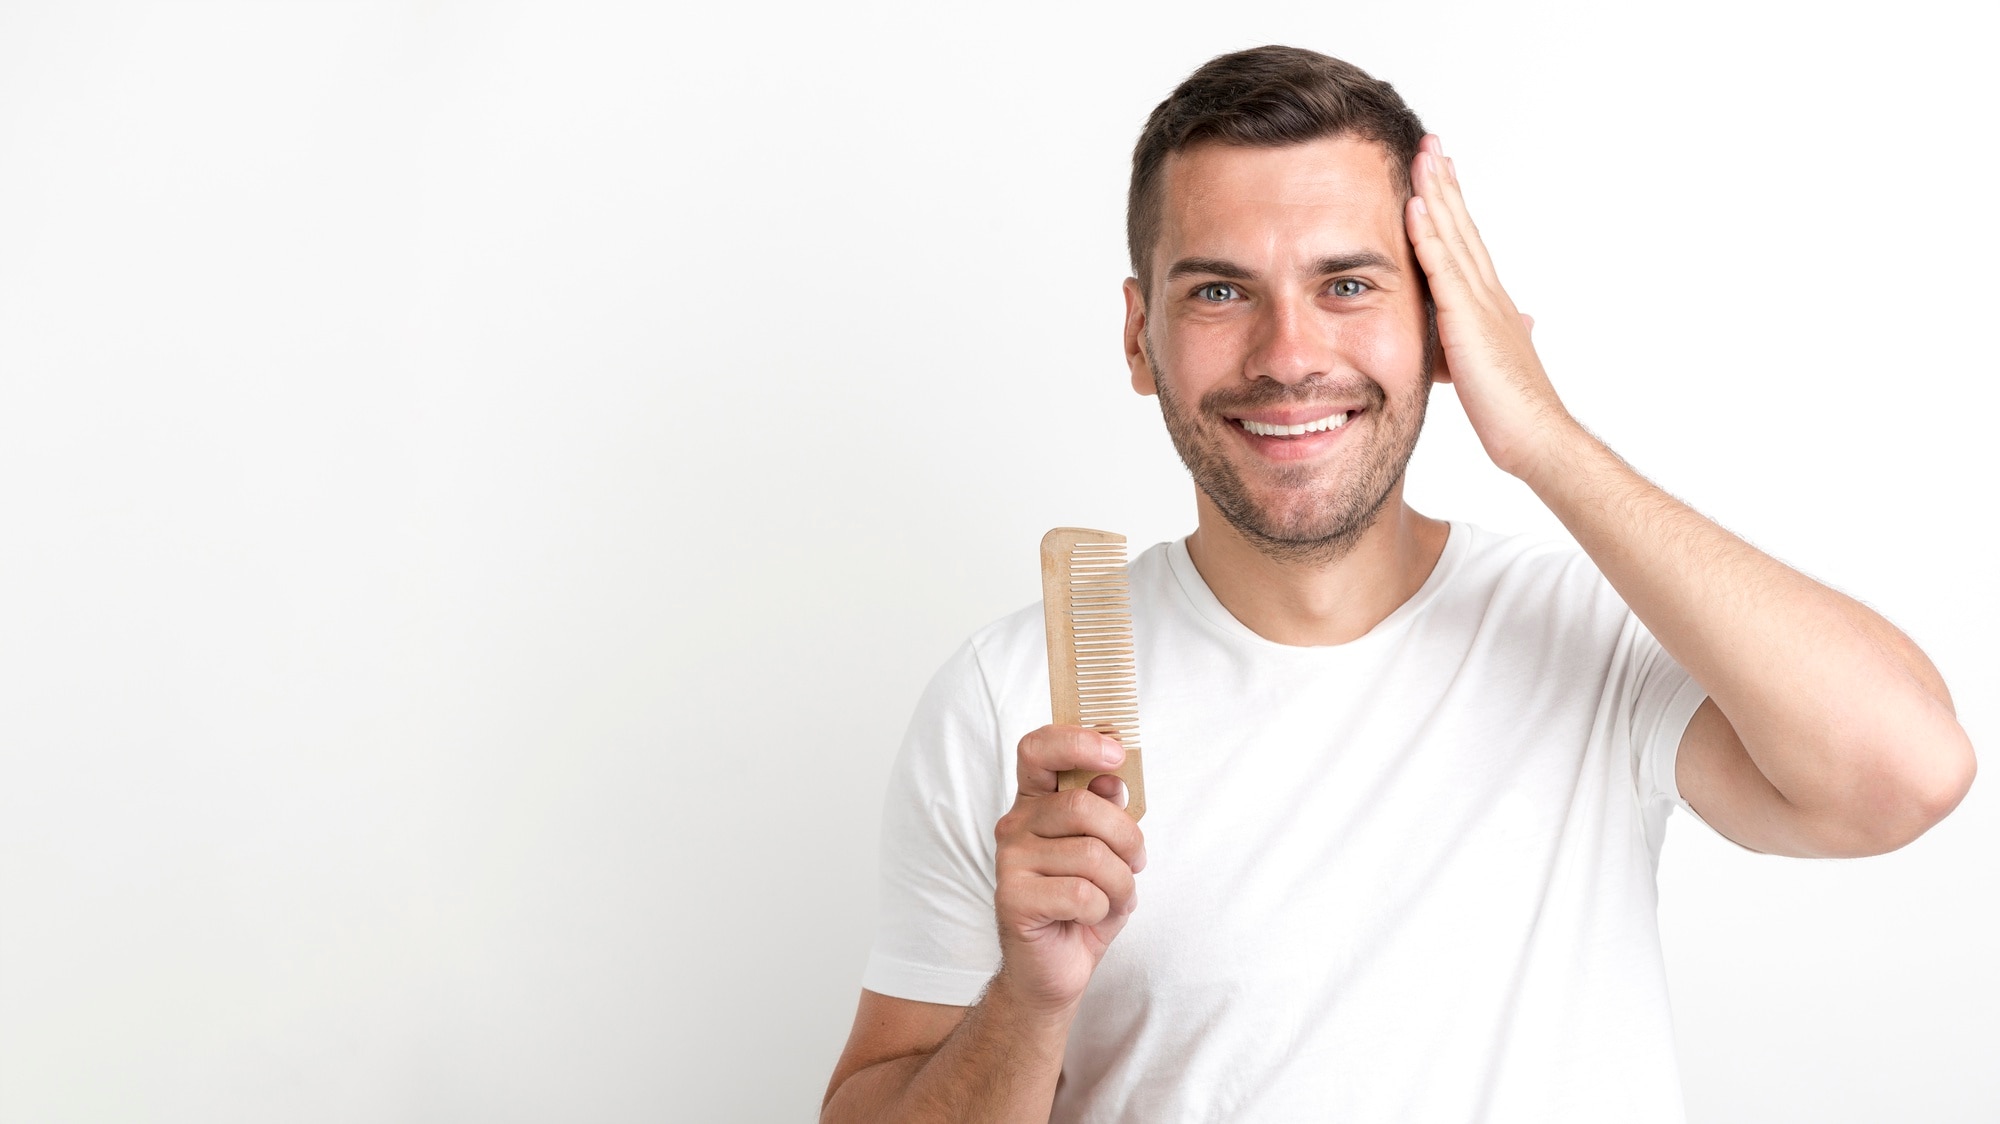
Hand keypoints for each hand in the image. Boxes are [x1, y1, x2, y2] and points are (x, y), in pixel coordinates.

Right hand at [991, 725, 1147, 1014]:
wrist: (1056, 968)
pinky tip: (1090, 918)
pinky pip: (1083, 894)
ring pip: (1092, 855)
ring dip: (1121, 884)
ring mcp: (1009, 861)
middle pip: (1083, 805)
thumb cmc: (1083, 903)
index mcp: (1036, 803)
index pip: (1038, 749)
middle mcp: (1015, 825)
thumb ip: (1109, 810)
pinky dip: (1103, 910)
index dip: (1076, 740)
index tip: (1116, 752)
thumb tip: (1114, 777)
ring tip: (1113, 898)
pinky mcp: (1013, 899)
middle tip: (1136, 863)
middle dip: (1128, 838)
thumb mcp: (1109, 851)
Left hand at [1404, 134, 1578, 480]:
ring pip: (1453, 236)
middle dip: (1445, 184)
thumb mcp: (1500, 366)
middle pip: (1463, 227)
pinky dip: (1429, 235)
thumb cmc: (1518, 412)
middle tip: (1431, 144)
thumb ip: (1498, 337)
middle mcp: (1489, 294)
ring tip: (1421, 156)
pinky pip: (1443, 269)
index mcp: (1492, 304)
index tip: (1443, 172)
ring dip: (1435, 194)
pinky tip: (1414, 206)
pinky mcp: (1466, 322)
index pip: (1469, 244)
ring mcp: (1479, 304)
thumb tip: (1522, 322)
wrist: (1537, 438)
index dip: (1455, 206)